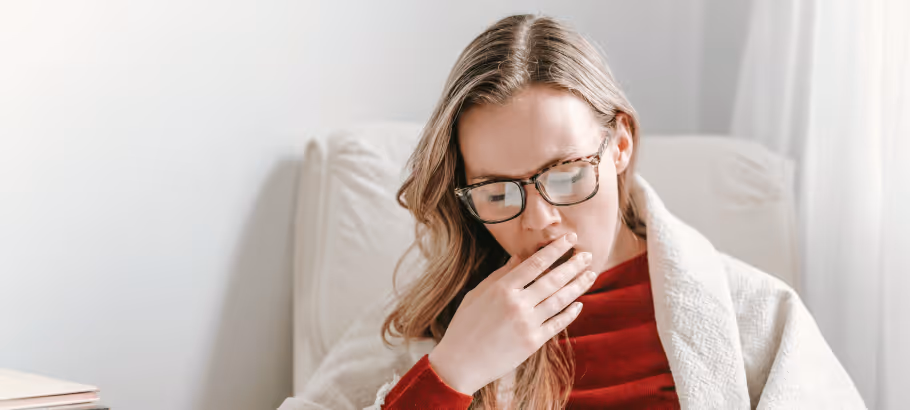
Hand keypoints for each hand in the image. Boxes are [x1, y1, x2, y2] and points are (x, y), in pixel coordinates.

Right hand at [427, 232, 598, 394]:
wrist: (460, 363)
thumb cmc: (464, 326)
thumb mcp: (477, 294)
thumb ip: (500, 275)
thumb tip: (520, 256)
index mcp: (502, 288)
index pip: (536, 263)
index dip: (556, 248)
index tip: (570, 238)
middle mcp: (517, 304)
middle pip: (553, 279)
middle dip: (573, 265)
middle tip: (588, 254)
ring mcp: (527, 324)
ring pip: (560, 300)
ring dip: (578, 286)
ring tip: (590, 274)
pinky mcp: (532, 342)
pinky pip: (557, 324)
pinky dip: (570, 313)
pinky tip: (579, 304)